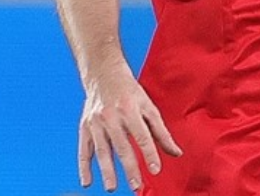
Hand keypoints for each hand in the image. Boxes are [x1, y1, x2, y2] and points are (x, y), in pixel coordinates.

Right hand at [80, 57, 181, 191]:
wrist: (103, 74)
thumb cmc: (129, 91)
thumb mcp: (148, 106)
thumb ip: (161, 131)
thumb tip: (176, 153)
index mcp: (130, 109)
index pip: (142, 135)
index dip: (149, 153)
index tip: (155, 170)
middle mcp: (112, 116)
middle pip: (122, 146)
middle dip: (129, 168)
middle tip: (136, 186)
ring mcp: (96, 122)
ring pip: (102, 150)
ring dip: (107, 171)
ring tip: (112, 187)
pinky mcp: (84, 127)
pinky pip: (83, 149)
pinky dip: (83, 166)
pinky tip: (87, 181)